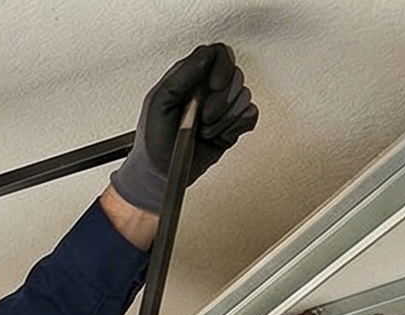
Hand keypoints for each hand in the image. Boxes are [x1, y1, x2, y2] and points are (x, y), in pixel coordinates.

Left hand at [110, 43, 259, 214]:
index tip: (214, 85)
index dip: (222, 65)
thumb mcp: (158, 103)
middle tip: (204, 117)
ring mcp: (222, 105)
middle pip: (235, 74)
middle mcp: (207, 87)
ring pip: (244, 95)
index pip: (218, 53)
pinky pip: (251, 115)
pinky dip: (235, 127)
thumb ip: (181, 76)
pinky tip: (217, 136)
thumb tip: (206, 54)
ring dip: (225, 118)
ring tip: (204, 131)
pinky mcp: (233, 123)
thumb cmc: (153, 139)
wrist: (160, 172)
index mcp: (188, 76)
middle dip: (221, 99)